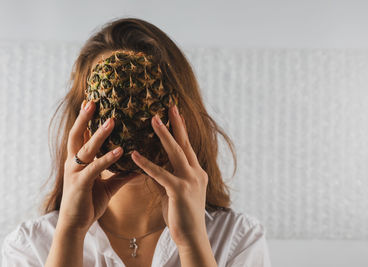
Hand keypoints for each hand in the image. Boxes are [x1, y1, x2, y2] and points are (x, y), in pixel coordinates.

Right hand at [58, 100, 137, 232]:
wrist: (76, 225)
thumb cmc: (89, 202)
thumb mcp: (107, 185)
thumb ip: (121, 174)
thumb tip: (138, 167)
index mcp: (79, 161)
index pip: (81, 136)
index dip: (86, 120)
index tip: (91, 102)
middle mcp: (73, 163)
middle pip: (76, 135)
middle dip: (84, 118)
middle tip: (93, 101)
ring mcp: (75, 172)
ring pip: (86, 148)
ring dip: (99, 134)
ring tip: (112, 120)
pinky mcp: (80, 183)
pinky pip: (94, 168)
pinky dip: (107, 158)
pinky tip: (120, 150)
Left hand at [130, 104, 208, 247]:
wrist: (192, 236)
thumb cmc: (182, 215)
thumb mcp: (176, 192)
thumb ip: (168, 177)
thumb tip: (156, 166)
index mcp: (197, 172)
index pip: (188, 147)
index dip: (182, 130)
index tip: (176, 114)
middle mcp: (196, 173)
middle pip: (185, 144)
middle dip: (177, 124)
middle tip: (170, 106)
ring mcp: (190, 181)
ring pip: (176, 153)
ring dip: (164, 135)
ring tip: (153, 120)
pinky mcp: (180, 191)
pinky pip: (161, 174)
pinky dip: (147, 164)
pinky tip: (135, 155)